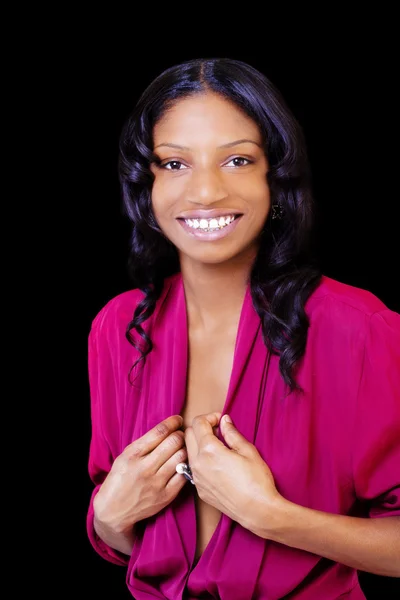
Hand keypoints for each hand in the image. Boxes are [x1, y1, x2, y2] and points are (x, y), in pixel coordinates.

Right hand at [93, 415, 187, 535]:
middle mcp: (145, 467)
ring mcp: (156, 483)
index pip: (159, 432)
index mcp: (133, 454)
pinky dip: (185, 467)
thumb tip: (166, 429)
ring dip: (184, 450)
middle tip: (180, 436)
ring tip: (180, 450)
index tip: (178, 420)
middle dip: (180, 435)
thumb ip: (143, 444)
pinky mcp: (165, 496)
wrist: (113, 511)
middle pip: (174, 442)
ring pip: (181, 457)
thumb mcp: (124, 457)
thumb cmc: (119, 480)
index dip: (172, 422)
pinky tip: (181, 465)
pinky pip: (184, 475)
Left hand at [185, 413, 281, 532]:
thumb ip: (232, 433)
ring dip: (198, 444)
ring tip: (218, 447)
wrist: (258, 511)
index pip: (198, 423)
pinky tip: (216, 464)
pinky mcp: (199, 490)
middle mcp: (198, 464)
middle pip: (188, 435)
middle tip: (218, 430)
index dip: (210, 417)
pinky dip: (200, 460)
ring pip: (188, 452)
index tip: (220, 420)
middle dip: (201, 428)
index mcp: (209, 451)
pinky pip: (193, 468)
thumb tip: (224, 421)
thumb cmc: (257, 481)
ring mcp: (196, 478)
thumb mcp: (248, 451)